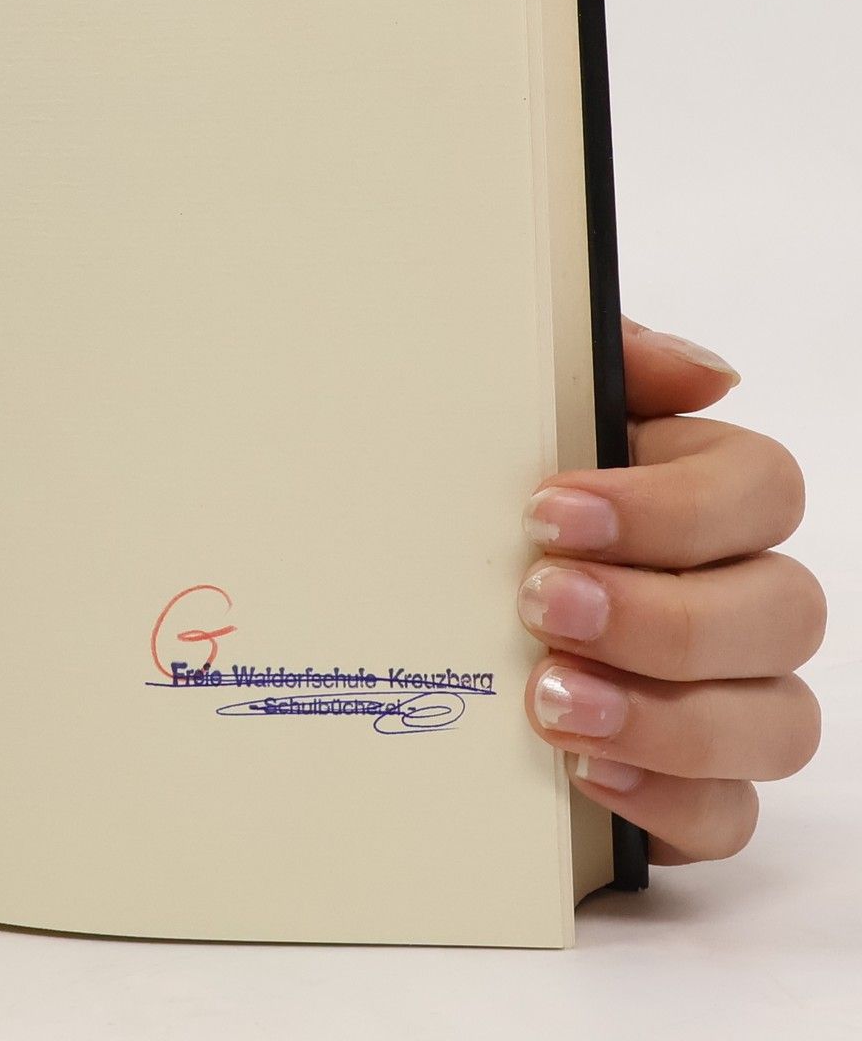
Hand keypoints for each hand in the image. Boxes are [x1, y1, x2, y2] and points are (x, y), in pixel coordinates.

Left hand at [518, 317, 823, 862]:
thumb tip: (706, 376)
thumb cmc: (485, 488)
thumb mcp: (522, 405)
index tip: (551, 512)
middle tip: (540, 606)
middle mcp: (737, 595)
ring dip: (667, 716)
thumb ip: (607, 367)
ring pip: (777, 723)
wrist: (398, 592)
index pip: (763, 488)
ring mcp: (727, 697)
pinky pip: (728, 816)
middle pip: (785, 611)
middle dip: (661, 615)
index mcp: (703, 492)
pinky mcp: (688, 785)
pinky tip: (586, 773)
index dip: (672, 506)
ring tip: (550, 699)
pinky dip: (665, 799)